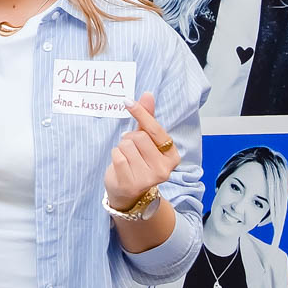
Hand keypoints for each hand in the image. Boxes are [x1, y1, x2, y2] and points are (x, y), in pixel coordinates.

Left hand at [103, 92, 180, 211]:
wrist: (128, 193)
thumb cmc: (138, 161)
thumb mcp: (145, 139)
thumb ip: (147, 118)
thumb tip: (147, 94)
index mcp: (172, 156)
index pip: (155, 129)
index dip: (141, 113)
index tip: (128, 101)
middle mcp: (164, 169)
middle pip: (138, 137)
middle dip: (130, 138)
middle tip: (131, 150)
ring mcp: (148, 179)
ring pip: (127, 145)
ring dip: (121, 147)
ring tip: (127, 158)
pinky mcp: (131, 184)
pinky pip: (117, 155)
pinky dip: (115, 155)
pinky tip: (120, 165)